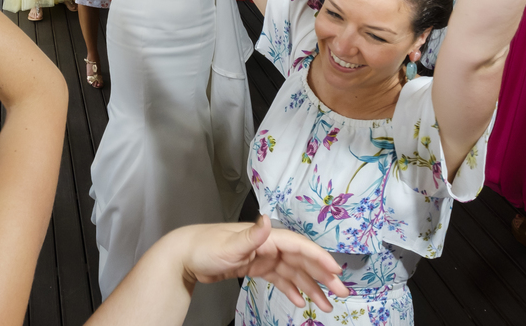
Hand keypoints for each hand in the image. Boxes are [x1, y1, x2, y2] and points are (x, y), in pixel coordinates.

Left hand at [174, 216, 347, 312]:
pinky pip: (280, 279)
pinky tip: (301, 301)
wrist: (185, 255)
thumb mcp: (228, 243)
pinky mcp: (256, 267)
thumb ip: (251, 235)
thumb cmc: (205, 247)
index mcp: (266, 236)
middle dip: (322, 276)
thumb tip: (267, 220)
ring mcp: (263, 256)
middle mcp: (268, 244)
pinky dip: (292, 289)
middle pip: (301, 260)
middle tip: (341, 292)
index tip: (336, 270)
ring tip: (327, 305)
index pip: (299, 246)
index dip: (319, 258)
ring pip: (294, 272)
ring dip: (311, 287)